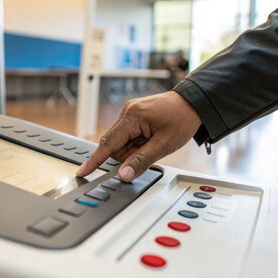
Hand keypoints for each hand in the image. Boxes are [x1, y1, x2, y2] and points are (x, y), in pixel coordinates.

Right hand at [76, 91, 201, 181]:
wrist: (194, 103)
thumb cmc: (181, 120)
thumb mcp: (163, 145)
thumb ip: (141, 161)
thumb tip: (124, 174)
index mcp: (132, 117)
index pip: (108, 144)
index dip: (95, 160)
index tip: (83, 171)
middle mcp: (127, 112)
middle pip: (115, 145)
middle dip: (129, 154)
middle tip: (151, 149)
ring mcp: (130, 113)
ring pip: (122, 143)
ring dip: (135, 148)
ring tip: (154, 141)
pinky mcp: (134, 115)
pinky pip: (129, 136)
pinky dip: (138, 142)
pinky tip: (152, 137)